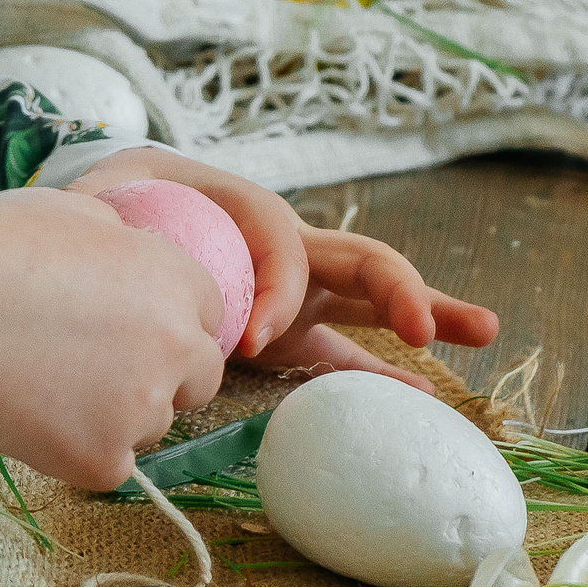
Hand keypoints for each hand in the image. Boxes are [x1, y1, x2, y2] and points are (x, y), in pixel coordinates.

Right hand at [0, 190, 225, 491]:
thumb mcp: (77, 213)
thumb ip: (124, 244)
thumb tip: (129, 259)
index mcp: (174, 280)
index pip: (206, 315)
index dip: (167, 322)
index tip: (129, 329)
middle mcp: (174, 345)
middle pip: (197, 378)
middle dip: (161, 375)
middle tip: (97, 369)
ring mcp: (141, 408)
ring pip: (151, 424)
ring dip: (116, 414)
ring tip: (47, 386)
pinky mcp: (102, 459)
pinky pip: (111, 465)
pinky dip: (78, 450)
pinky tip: (34, 417)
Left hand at [68, 149, 498, 389]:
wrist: (130, 208)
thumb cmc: (125, 202)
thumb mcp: (114, 190)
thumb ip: (112, 201)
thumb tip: (103, 218)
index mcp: (250, 214)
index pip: (284, 245)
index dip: (279, 288)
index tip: (245, 339)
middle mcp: (289, 251)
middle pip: (360, 259)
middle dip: (402, 290)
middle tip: (426, 327)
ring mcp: (302, 290)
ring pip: (377, 298)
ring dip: (429, 311)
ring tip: (485, 328)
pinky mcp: (295, 330)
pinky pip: (349, 352)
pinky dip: (385, 373)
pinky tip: (424, 397)